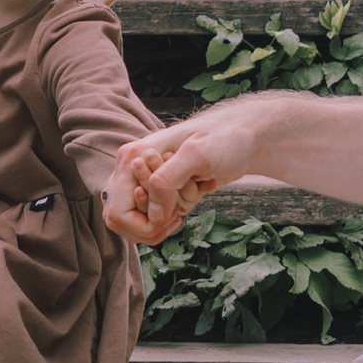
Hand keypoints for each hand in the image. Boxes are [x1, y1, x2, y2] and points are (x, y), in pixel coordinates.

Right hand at [105, 99, 269, 242]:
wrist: (245, 137)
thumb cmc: (223, 138)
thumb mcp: (197, 155)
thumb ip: (168, 180)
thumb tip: (153, 215)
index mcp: (132, 158)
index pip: (117, 213)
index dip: (142, 225)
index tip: (173, 217)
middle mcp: (133, 170)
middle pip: (124, 221)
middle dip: (154, 225)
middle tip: (181, 214)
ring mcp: (146, 179)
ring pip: (142, 220)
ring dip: (167, 219)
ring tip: (190, 200)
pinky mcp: (162, 187)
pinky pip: (158, 215)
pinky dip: (178, 212)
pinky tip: (197, 193)